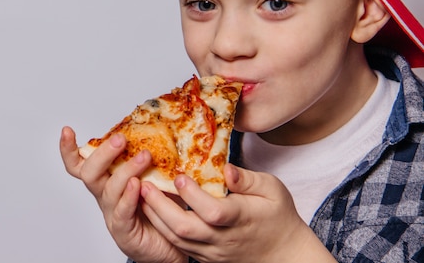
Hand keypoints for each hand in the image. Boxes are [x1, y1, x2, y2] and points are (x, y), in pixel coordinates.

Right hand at [59, 126, 186, 262]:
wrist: (172, 243)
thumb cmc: (162, 207)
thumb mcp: (156, 175)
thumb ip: (153, 156)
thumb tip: (164, 128)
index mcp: (107, 179)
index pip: (81, 163)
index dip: (70, 149)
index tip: (67, 130)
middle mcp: (105, 195)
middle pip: (89, 173)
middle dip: (102, 153)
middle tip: (120, 139)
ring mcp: (112, 213)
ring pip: (108, 189)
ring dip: (126, 170)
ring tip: (144, 156)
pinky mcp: (124, 231)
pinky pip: (121, 212)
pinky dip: (128, 196)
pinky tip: (137, 185)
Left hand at [140, 164, 336, 262]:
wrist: (283, 252)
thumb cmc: (278, 216)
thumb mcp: (273, 189)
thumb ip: (248, 179)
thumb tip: (226, 169)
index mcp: (241, 218)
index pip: (213, 211)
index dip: (193, 196)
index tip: (178, 177)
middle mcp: (223, 238)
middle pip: (186, 228)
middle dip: (161, 207)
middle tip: (145, 185)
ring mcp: (213, 251)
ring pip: (177, 240)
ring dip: (156, 218)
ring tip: (141, 195)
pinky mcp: (206, 257)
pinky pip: (179, 246)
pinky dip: (163, 229)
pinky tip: (152, 211)